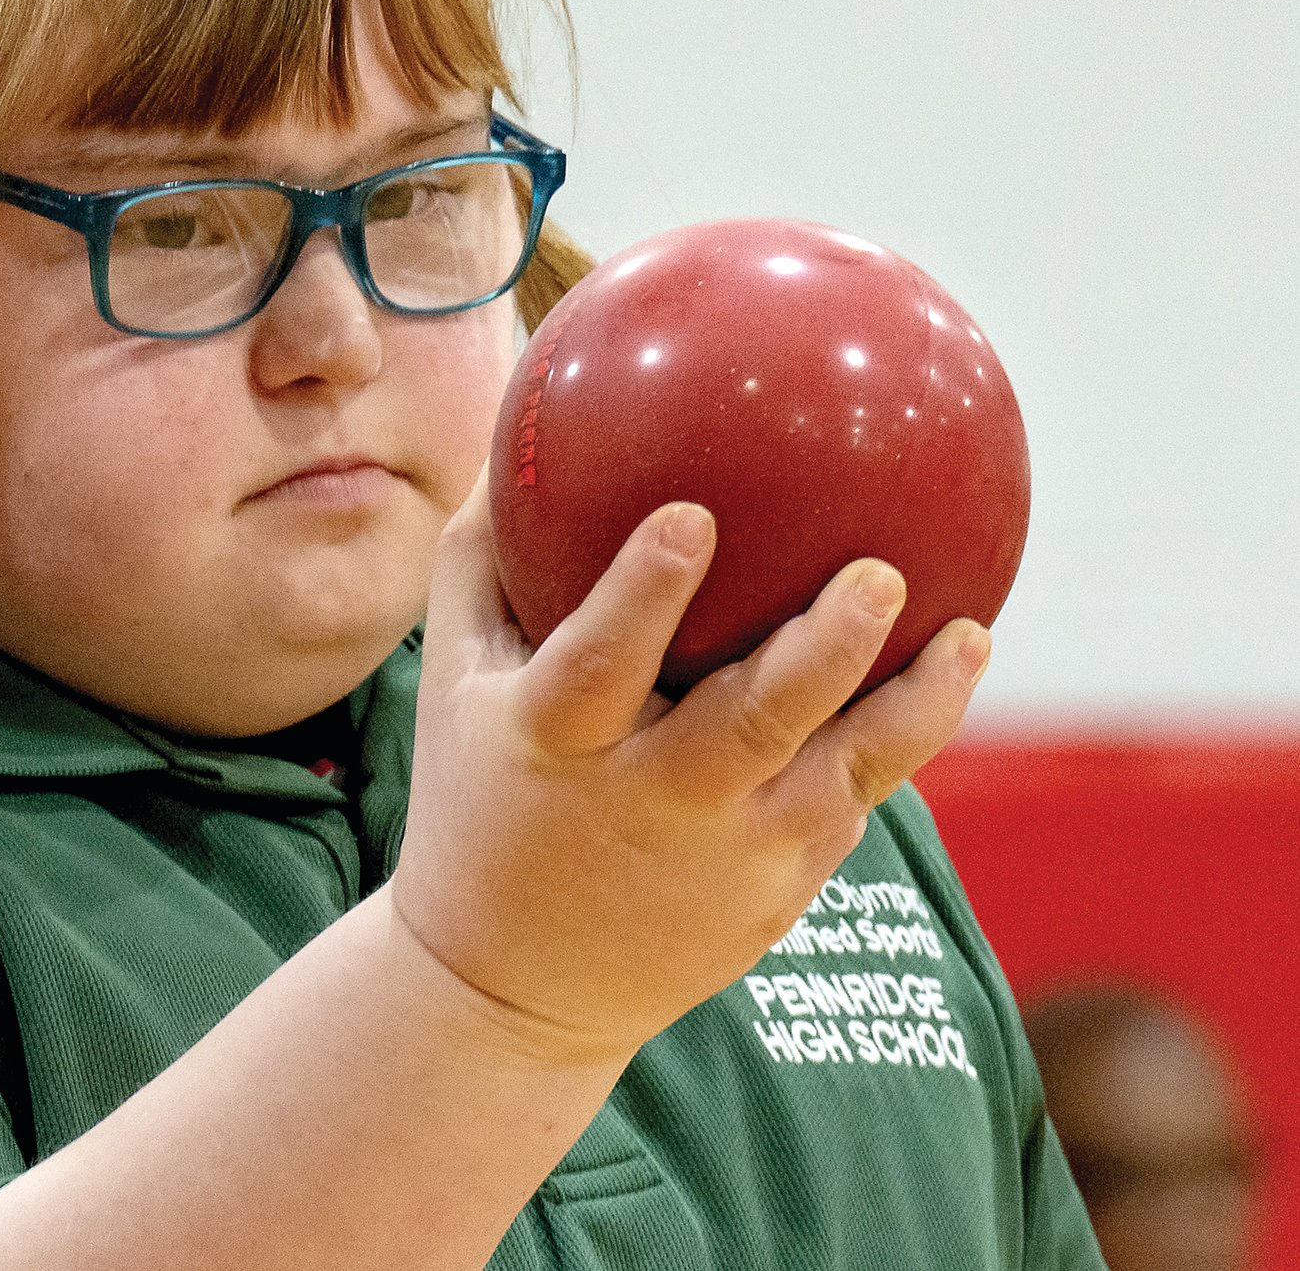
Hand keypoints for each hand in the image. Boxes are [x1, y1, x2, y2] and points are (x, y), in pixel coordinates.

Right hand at [389, 470, 988, 1062]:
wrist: (512, 986)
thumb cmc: (479, 799)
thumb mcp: (452, 684)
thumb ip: (481, 565)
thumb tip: (515, 436)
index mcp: (556, 744)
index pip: (599, 663)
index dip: (643, 593)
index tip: (692, 517)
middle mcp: (650, 802)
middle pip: (752, 722)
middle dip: (824, 648)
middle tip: (880, 573)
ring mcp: (726, 859)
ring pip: (838, 775)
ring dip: (912, 705)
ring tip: (970, 635)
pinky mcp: (777, 896)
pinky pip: (848, 808)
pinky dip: (895, 745)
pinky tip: (935, 681)